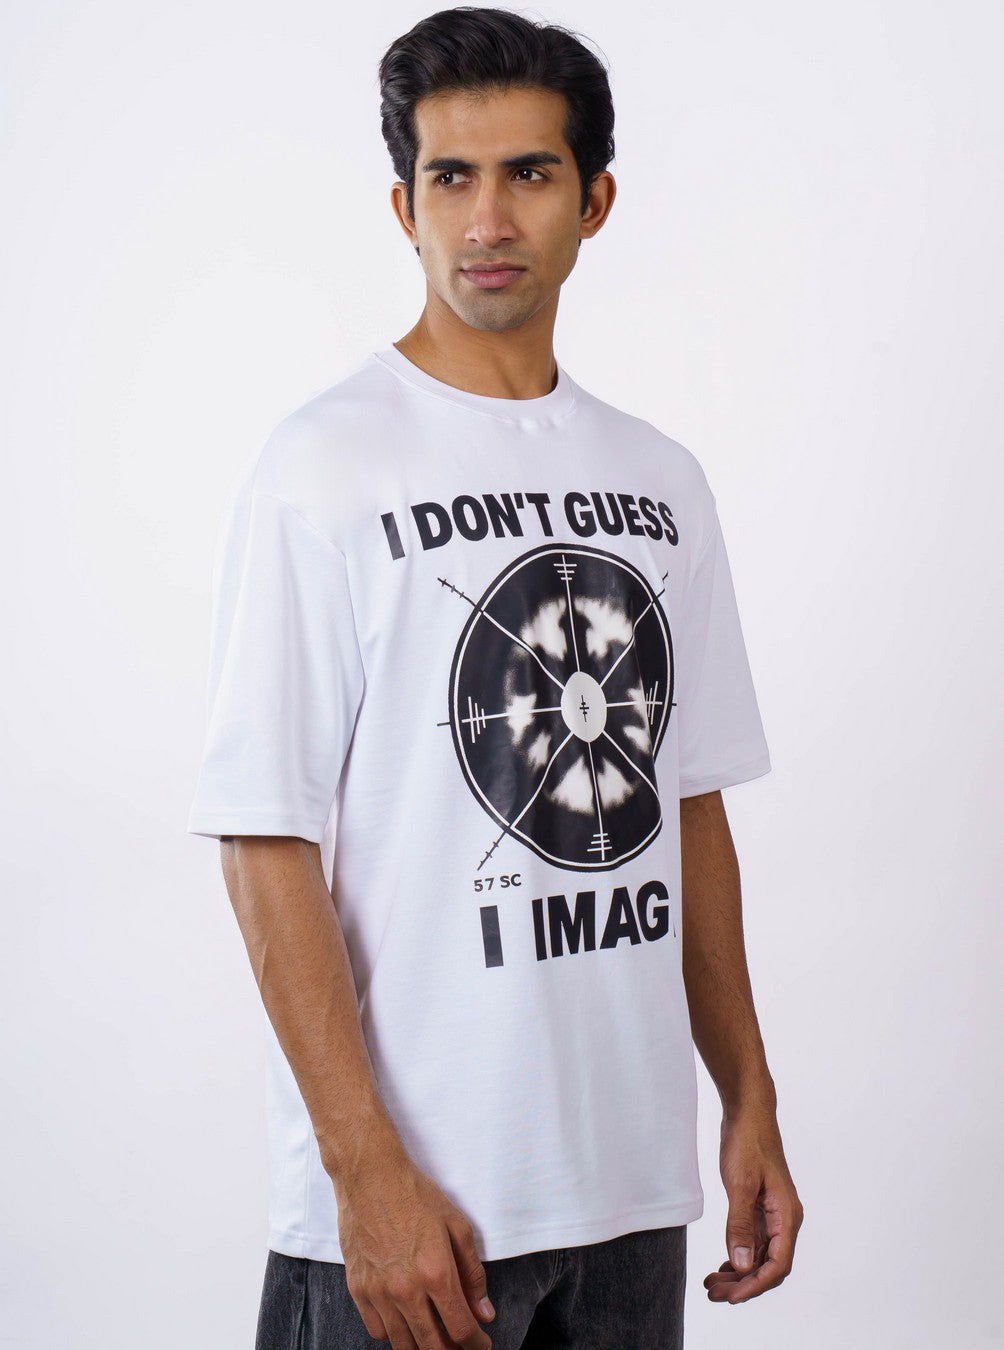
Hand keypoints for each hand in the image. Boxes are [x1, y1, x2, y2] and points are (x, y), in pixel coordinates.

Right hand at [334, 1144, 494, 1348]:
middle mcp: (406, 1290)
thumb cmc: (415, 1194)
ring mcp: (379, 1293)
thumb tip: (484, 1311)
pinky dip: (394, 1334)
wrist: (370, 1176)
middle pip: (433, 1346)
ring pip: (403, 1345)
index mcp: (436, 1273)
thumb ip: (472, 1273)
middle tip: (461, 1346)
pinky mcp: (358, 1289)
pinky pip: (378, 1330)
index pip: (461, 1328)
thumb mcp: (456, 1225)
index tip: (481, 1343)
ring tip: (435, 1339)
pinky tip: (405, 1322)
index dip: (476, 1343)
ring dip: (423, 1348)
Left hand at [704, 1106, 802, 1304]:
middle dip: (743, 1284)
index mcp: (786, 1215)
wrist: (748, 1111)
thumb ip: (740, 1225)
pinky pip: (754, 1241)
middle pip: (769, 1265)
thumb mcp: (740, 1183)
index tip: (731, 1297)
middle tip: (714, 1293)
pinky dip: (740, 1255)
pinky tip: (724, 1264)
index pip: (777, 1265)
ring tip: (713, 1284)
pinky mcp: (761, 1206)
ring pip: (760, 1255)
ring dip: (739, 1272)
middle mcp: (784, 1218)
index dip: (754, 1285)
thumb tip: (742, 1265)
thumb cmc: (747, 1142)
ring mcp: (773, 1213)